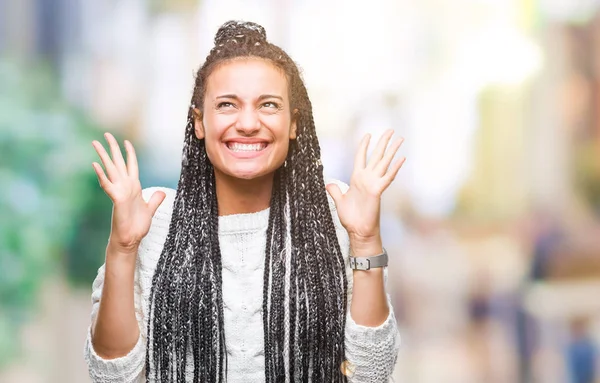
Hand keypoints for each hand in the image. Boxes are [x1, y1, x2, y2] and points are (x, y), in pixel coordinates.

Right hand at [92, 133, 164, 252]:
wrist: (131, 239)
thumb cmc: (137, 226)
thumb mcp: (150, 209)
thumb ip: (155, 200)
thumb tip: (162, 192)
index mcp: (134, 186)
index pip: (131, 165)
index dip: (129, 153)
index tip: (126, 141)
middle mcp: (125, 186)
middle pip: (118, 162)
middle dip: (112, 148)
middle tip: (105, 134)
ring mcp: (119, 191)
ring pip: (111, 169)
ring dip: (103, 156)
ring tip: (95, 143)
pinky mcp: (116, 199)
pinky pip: (107, 185)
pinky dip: (102, 175)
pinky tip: (95, 165)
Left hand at [326, 130, 404, 242]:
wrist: (358, 231)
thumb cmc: (351, 218)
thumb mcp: (339, 201)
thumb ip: (335, 191)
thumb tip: (329, 184)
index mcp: (357, 178)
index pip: (361, 157)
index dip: (364, 145)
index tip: (368, 134)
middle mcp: (367, 178)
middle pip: (376, 155)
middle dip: (383, 142)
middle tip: (391, 130)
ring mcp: (373, 183)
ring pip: (384, 162)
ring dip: (392, 150)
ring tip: (400, 138)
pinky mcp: (378, 191)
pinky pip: (387, 177)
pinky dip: (395, 168)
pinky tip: (402, 158)